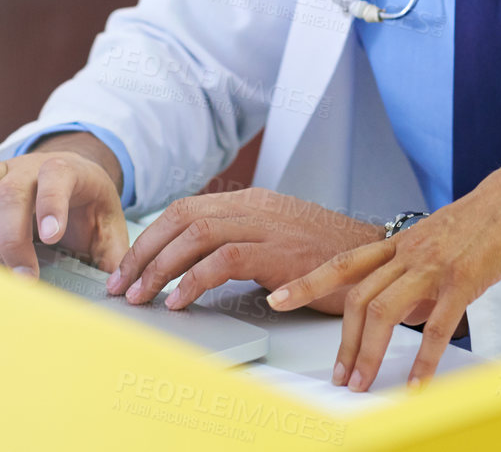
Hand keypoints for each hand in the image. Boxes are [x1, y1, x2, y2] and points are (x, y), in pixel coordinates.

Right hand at [0, 138, 126, 277]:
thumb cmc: (87, 200)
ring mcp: (4, 178)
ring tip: (8, 280)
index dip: (52, 204)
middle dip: (14, 238)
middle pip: (12, 194)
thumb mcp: (107, 218)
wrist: (69, 174)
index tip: (51, 236)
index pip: (57, 176)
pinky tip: (1, 264)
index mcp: (67, 170)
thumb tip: (116, 286)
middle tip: (25, 277)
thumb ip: (112, 250)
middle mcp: (30, 170)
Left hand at [109, 188, 382, 315]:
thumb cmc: (329, 255)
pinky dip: (194, 280)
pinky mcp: (280, 251)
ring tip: (143, 296)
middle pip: (183, 217)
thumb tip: (194, 266)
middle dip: (145, 252)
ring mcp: (269, 224)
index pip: (187, 209)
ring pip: (197, 234)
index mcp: (254, 201)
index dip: (151, 238)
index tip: (129, 268)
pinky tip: (180, 300)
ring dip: (160, 268)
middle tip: (123, 285)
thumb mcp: (279, 239)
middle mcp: (257, 206)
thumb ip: (242, 242)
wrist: (377, 256)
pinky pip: (224, 259)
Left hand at [268, 164, 500, 388]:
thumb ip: (420, 267)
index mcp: (406, 240)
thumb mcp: (445, 236)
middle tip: (340, 376)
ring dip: (368, 354)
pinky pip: (436, 325)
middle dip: (342, 343)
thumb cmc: (494, 211)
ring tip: (364, 385)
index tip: (279, 297)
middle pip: (357, 297)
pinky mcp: (465, 277)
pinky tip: (419, 382)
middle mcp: (413, 250)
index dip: (308, 280)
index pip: (345, 261)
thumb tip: (407, 306)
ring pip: (383, 311)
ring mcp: (436, 263)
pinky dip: (423, 359)